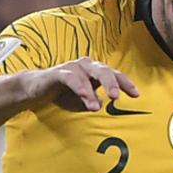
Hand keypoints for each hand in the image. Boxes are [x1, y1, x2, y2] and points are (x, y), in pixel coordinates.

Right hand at [24, 57, 140, 111]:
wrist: (36, 89)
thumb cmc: (64, 93)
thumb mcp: (83, 101)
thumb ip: (94, 102)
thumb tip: (103, 105)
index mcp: (96, 72)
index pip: (115, 75)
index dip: (126, 83)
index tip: (136, 95)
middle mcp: (86, 66)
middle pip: (104, 71)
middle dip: (113, 83)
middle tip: (116, 97)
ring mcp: (72, 67)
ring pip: (87, 75)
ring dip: (92, 91)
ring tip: (95, 107)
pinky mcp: (57, 72)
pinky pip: (70, 77)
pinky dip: (78, 86)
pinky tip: (84, 95)